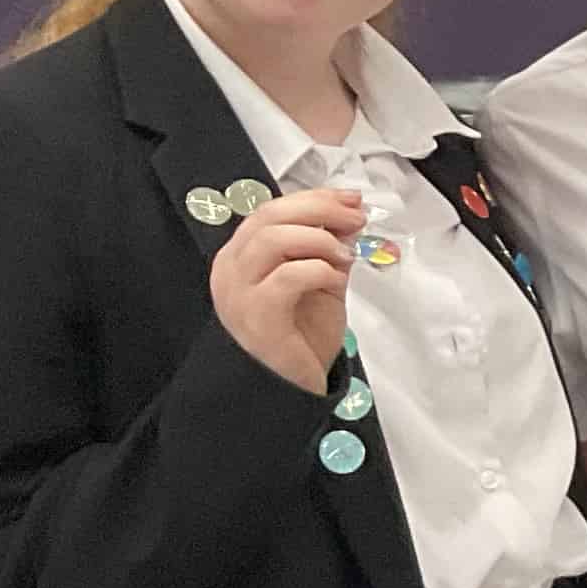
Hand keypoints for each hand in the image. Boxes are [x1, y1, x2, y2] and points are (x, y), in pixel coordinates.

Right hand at [208, 186, 361, 394]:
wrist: (286, 387)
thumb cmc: (299, 336)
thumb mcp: (319, 283)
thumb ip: (327, 251)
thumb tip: (348, 218)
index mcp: (241, 257)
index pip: (270, 211)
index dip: (313, 199)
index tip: (350, 200)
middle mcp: (231, 269)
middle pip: (269, 217)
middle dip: (319, 210)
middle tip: (355, 218)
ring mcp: (238, 292)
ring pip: (273, 239)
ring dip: (318, 239)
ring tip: (345, 255)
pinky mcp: (257, 315)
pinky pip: (288, 276)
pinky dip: (319, 270)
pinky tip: (336, 281)